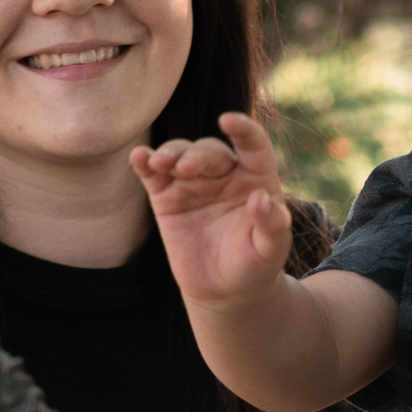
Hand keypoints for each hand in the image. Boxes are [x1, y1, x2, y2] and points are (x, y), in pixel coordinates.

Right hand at [130, 110, 291, 308]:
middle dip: (196, 156)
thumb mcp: (271, 250)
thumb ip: (273, 224)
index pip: (253, 145)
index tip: (229, 120)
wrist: (225, 291)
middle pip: (210, 151)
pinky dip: (145, 162)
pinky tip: (139, 157)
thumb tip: (262, 198)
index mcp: (256, 178)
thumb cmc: (255, 264)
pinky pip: (154, 174)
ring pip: (180, 154)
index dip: (244, 129)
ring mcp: (193, 182)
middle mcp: (224, 173)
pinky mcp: (166, 196)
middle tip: (184, 168)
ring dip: (170, 154)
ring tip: (160, 164)